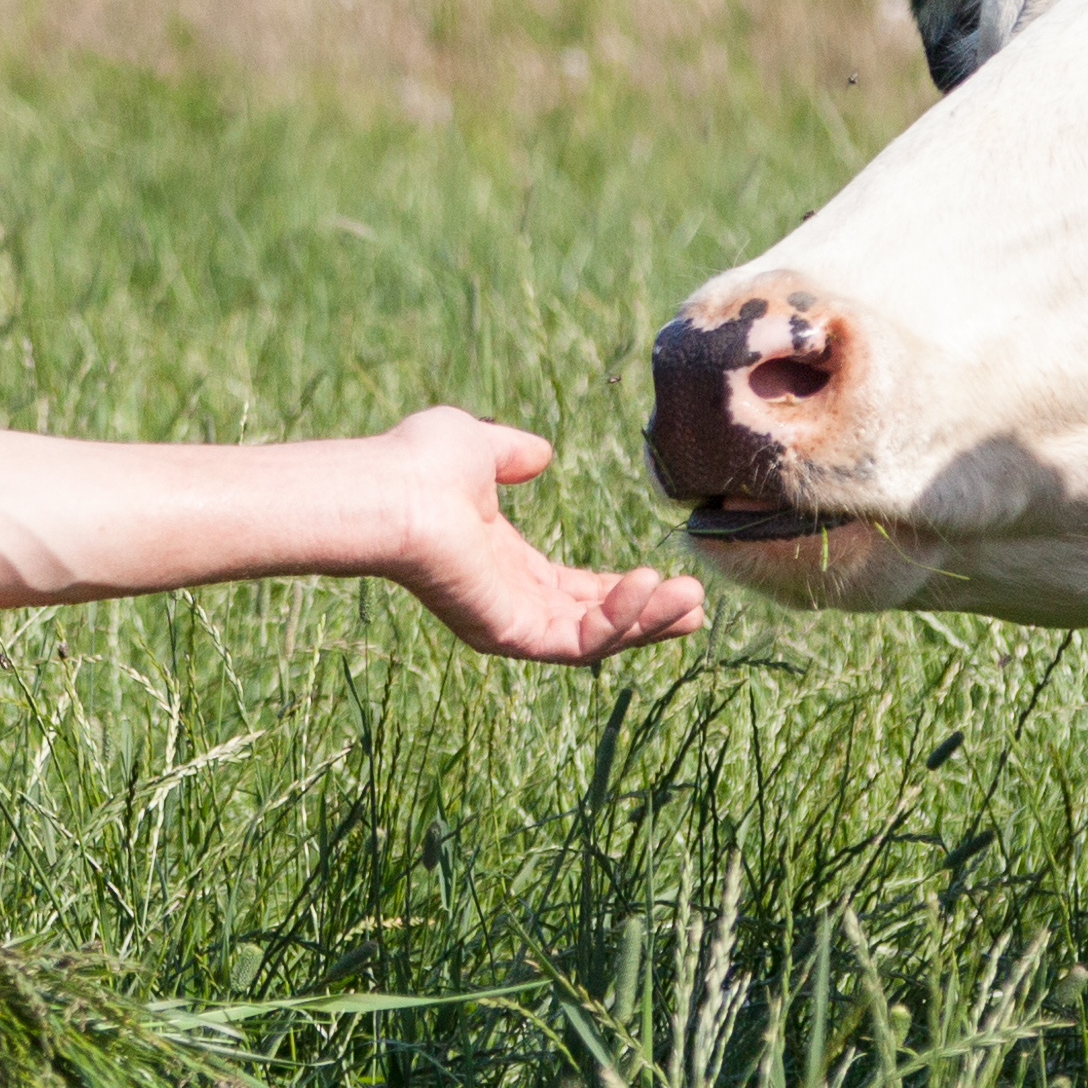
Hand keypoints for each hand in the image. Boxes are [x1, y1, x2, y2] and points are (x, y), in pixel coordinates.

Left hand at [369, 405, 707, 662]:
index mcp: (504, 564)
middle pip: (593, 623)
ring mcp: (509, 622)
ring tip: (693, 601)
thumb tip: (539, 453)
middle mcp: (508, 600)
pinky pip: (580, 640)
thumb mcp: (480, 448)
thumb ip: (512, 453)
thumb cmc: (418, 464)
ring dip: (648, 621)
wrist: (390, 490)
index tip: (665, 576)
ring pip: (595, 640)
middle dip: (649, 616)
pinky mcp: (510, 634)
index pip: (573, 590)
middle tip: (697, 603)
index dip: (620, 588)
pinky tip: (650, 584)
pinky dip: (620, 618)